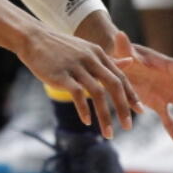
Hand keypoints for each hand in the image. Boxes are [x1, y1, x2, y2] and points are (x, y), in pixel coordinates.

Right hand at [19, 28, 144, 139]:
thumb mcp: (87, 50)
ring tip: (108, 133)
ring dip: (105, 116)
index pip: (120, 76)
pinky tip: (87, 121)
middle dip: (123, 108)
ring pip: (97, 93)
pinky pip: (77, 94)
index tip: (139, 111)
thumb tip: (130, 63)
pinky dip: (84, 109)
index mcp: (98, 54)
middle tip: (128, 126)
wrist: (33, 38)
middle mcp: (90, 59)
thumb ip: (109, 60)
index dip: (131, 94)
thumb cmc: (60, 47)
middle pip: (114, 85)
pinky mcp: (61, 74)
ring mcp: (76, 66)